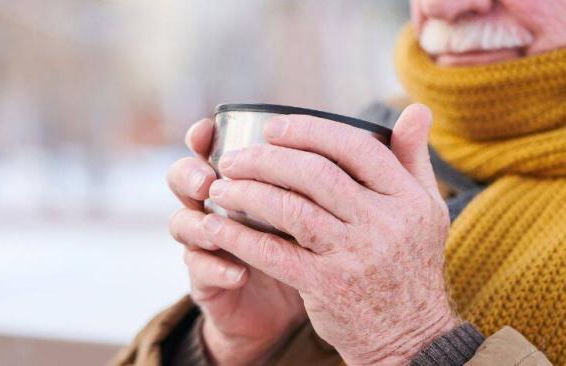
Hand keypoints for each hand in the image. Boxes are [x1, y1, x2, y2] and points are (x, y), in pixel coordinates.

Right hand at [167, 118, 306, 365]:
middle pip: (183, 178)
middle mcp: (214, 205)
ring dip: (198, 223)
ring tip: (215, 228)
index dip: (201, 137)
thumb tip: (342, 147)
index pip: (207, 148)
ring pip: (183, 223)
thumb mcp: (308, 209)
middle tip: (207, 180)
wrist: (282, 307)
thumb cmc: (299, 245)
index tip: (208, 130)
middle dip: (189, 174)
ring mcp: (205, 244)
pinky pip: (199, 270)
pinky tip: (239, 274)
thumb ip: (310, 180)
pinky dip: (216, 269)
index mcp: (236, 179)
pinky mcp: (205, 280)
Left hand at [201, 104, 457, 364]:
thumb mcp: (426, 209)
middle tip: (233, 158)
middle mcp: (384, 223)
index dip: (309, 131)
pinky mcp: (328, 287)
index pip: (356, 147)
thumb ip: (413, 159)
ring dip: (247, 193)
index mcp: (407, 198)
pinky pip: (275, 254)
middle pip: (316, 174)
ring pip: (291, 209)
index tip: (272, 128)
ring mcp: (356, 256)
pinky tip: (217, 225)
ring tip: (220, 186)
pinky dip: (241, 236)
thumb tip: (416, 108)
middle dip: (267, 159)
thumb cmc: (410, 264)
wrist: (411, 335)